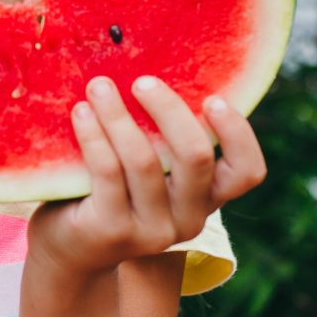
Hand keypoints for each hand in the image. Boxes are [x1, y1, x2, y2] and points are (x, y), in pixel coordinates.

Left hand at [26, 75, 265, 278]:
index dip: (239, 134)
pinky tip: (81, 112)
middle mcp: (188, 218)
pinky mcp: (113, 232)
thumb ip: (163, 137)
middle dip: (169, 110)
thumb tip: (158, 67)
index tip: (212, 98)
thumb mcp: (149, 167)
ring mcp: (152, 231)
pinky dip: (94, 135)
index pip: (247, 172)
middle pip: (195, 158)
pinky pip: (107, 172)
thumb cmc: (113, 192)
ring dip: (119, 115)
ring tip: (99, 86)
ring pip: (144, 161)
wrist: (70, 250)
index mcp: (207, 197)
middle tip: (142, 82)